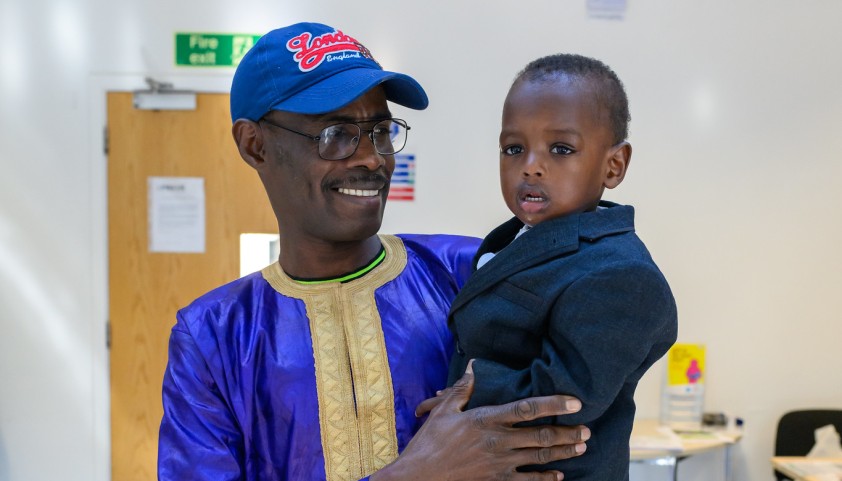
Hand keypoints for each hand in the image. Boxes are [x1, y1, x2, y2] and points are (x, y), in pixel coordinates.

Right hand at [372, 361, 589, 480]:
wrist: (419, 477)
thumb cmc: (429, 442)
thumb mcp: (444, 411)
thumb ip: (463, 388)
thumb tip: (475, 366)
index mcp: (486, 420)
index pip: (526, 409)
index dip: (553, 404)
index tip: (575, 402)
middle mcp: (497, 442)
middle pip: (540, 436)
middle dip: (567, 432)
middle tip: (587, 429)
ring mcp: (499, 464)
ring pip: (538, 457)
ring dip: (563, 452)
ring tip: (581, 446)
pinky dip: (545, 479)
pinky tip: (558, 476)